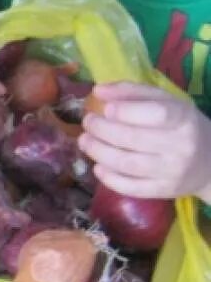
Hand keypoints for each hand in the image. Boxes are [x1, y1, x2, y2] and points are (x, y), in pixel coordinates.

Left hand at [78, 82, 210, 200]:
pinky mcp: (163, 191)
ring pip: (127, 164)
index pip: (156, 114)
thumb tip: (98, 90)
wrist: (209, 162)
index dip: (126, 111)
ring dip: (98, 152)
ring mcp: (172, 171)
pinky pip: (130, 187)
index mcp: (183, 118)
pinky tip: (97, 167)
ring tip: (84, 141)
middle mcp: (180, 146)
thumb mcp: (166, 102)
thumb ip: (133, 93)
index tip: (105, 108)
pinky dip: (108, 178)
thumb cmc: (180, 126)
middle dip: (102, 130)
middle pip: (133, 139)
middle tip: (87, 122)